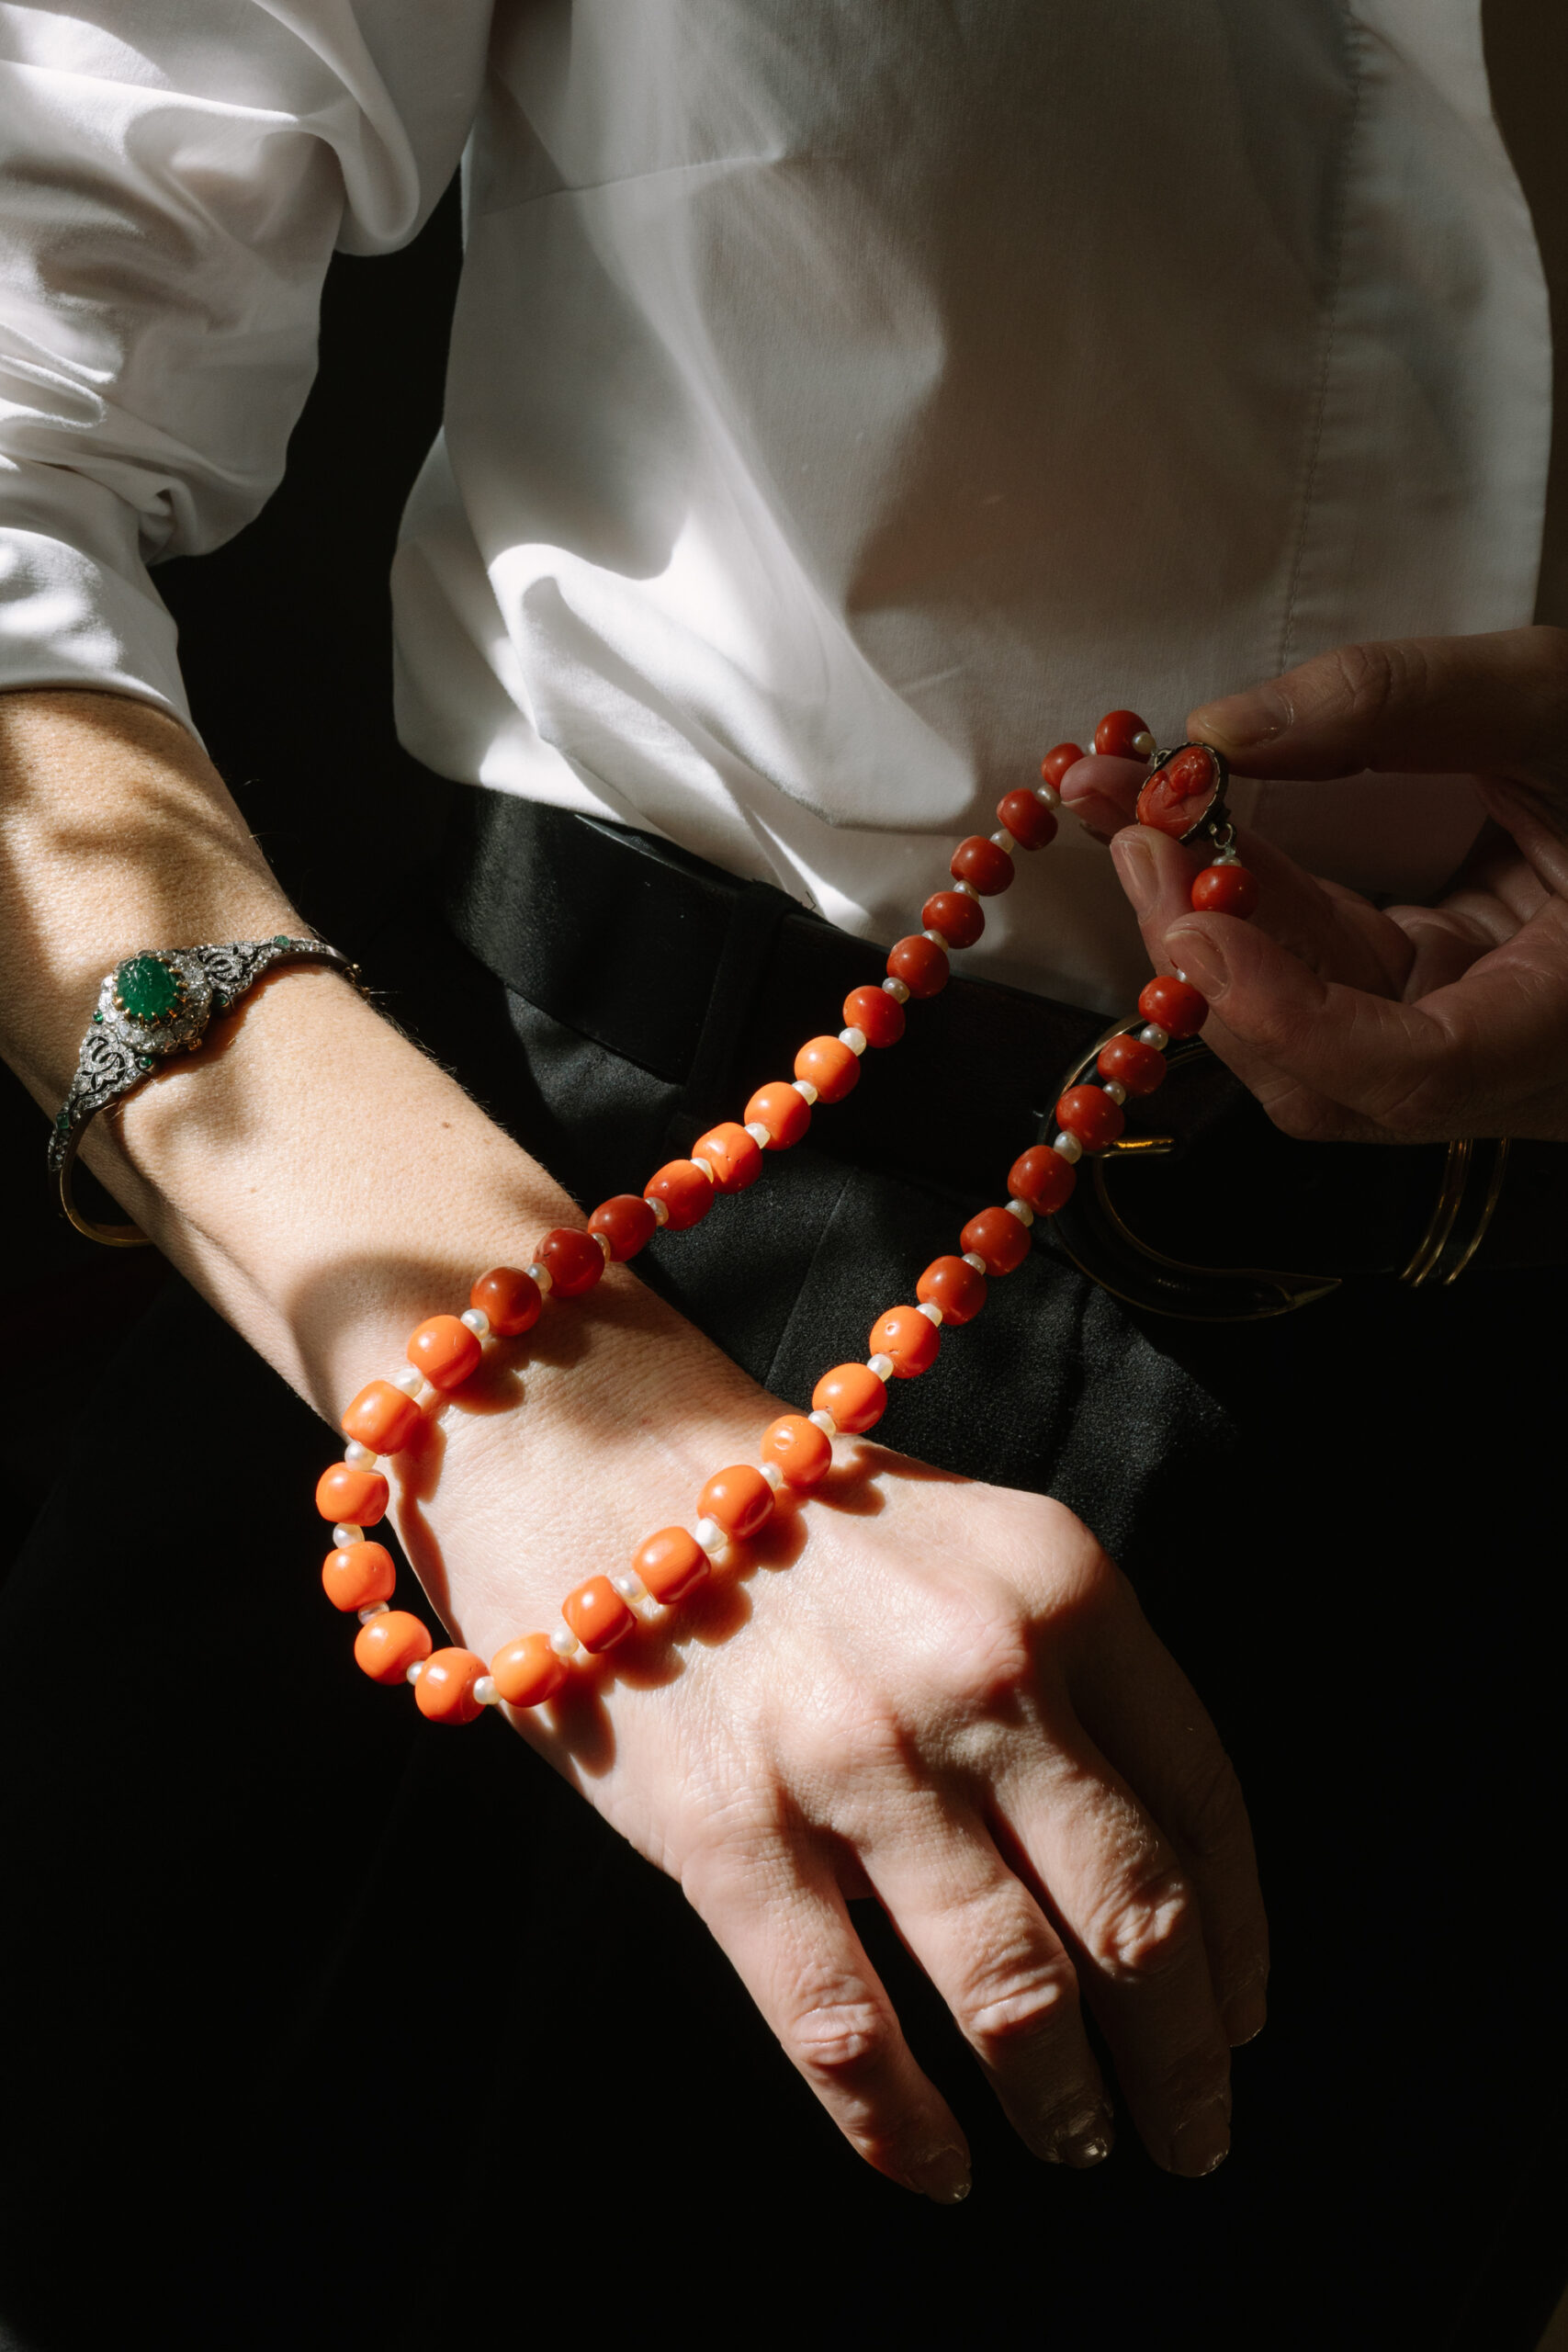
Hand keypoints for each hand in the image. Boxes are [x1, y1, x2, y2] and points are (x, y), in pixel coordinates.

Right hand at [0, 690, 1265, 2198]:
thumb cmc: (796, 1512)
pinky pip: (844, 2026)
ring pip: (1009, 1990)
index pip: (1205, 1805)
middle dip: (1181, 2061)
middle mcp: (976, 1666)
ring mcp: (849, 1752)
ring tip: (1080, 2146)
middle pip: (1133, 1918)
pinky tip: (937, 2170)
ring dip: (1063, 2103)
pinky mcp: (724, 1828)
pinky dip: (903, 2126)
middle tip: (1191, 2133)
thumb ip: (1075, 1680)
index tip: (1244, 2023)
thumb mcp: (977, 1544)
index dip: (1242, 1946)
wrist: (587, 1447)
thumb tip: (1158, 1883)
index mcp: (1062, 1582)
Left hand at [1060, 626, 1567, 1142]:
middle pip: (1329, 1072)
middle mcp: (1523, 1064)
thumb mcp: (1559, 700)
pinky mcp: (1437, 1001)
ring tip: (1134, 809)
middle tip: (1130, 822)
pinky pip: (1321, 978)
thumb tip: (1223, 729)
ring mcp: (1473, 1043)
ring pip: (1306, 1032)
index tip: (1198, 925)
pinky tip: (1188, 831)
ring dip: (1206, 923)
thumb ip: (1402, 702)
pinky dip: (1249, 907)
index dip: (1293, 1017)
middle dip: (1210, 951)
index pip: (1420, 1073)